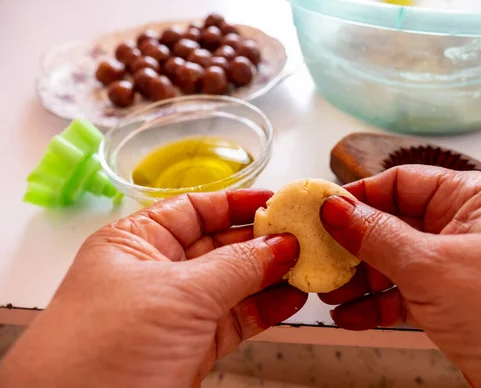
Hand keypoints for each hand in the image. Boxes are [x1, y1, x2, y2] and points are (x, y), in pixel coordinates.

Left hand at [0, 190, 307, 387]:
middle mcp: (155, 272)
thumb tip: (280, 245)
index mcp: (136, 243)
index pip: (194, 209)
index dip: (236, 203)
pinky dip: (265, 309)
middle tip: (303, 236)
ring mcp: (175, 312)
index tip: (276, 201)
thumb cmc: (103, 351)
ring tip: (307, 266)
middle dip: (262, 241)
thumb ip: (236, 266)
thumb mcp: (178, 294)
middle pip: (219, 245)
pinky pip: (236, 319)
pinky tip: (291, 299)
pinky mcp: (191, 347)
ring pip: (233, 284)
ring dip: (271, 276)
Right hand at [319, 166, 480, 387]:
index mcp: (468, 198)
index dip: (356, 196)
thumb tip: (334, 208)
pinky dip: (375, 305)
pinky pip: (403, 294)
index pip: (398, 182)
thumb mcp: (434, 265)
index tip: (319, 213)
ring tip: (329, 292)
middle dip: (351, 245)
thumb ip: (378, 236)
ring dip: (358, 278)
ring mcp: (456, 268)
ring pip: (393, 262)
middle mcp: (461, 227)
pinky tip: (350, 316)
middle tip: (318, 259)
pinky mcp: (452, 304)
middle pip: (390, 224)